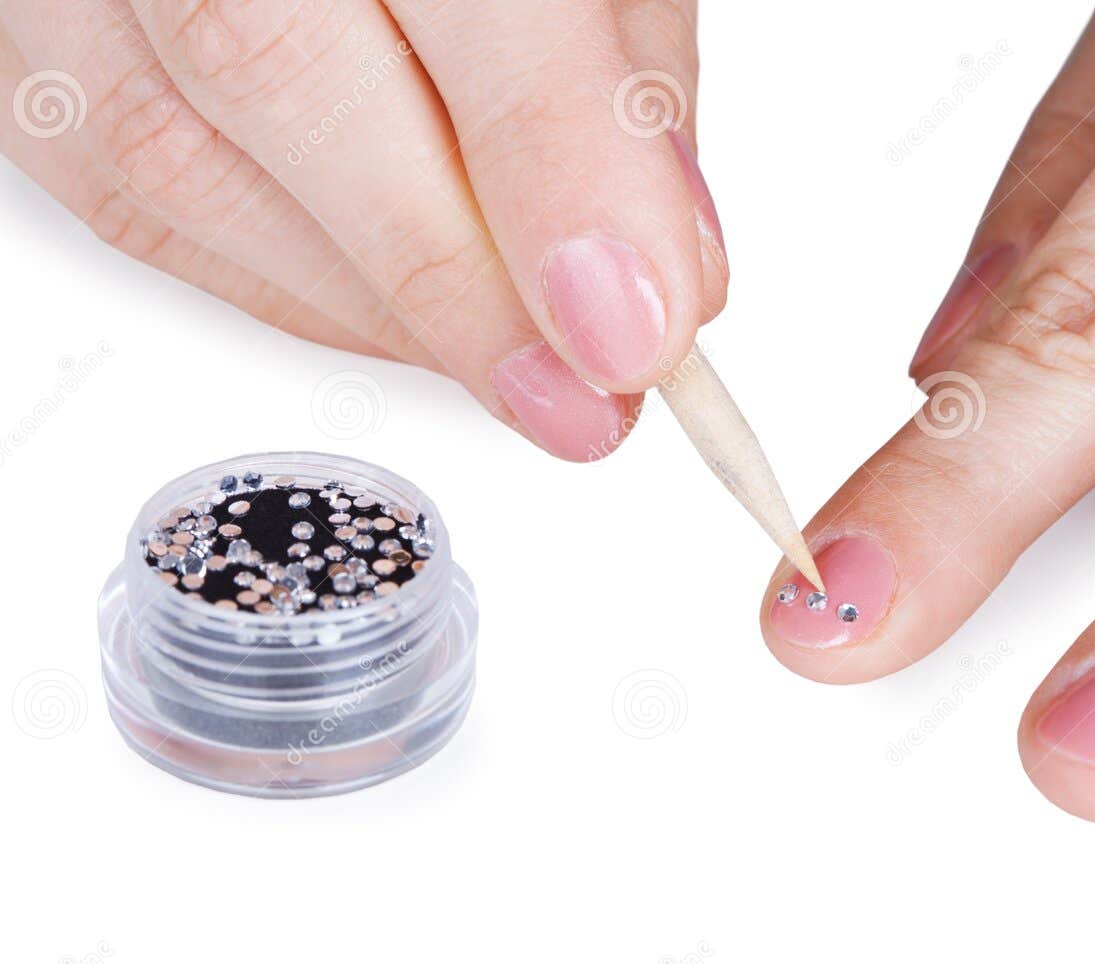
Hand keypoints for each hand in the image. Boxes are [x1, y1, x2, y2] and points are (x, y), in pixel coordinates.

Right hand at [1, 0, 723, 461]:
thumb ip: (618, 86)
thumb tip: (660, 280)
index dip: (554, 169)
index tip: (631, 331)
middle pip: (273, 65)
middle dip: (458, 276)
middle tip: (586, 394)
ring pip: (184, 161)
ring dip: (387, 308)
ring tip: (518, 360)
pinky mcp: (32, 67)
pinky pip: (144, 211)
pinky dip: (304, 295)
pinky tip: (407, 317)